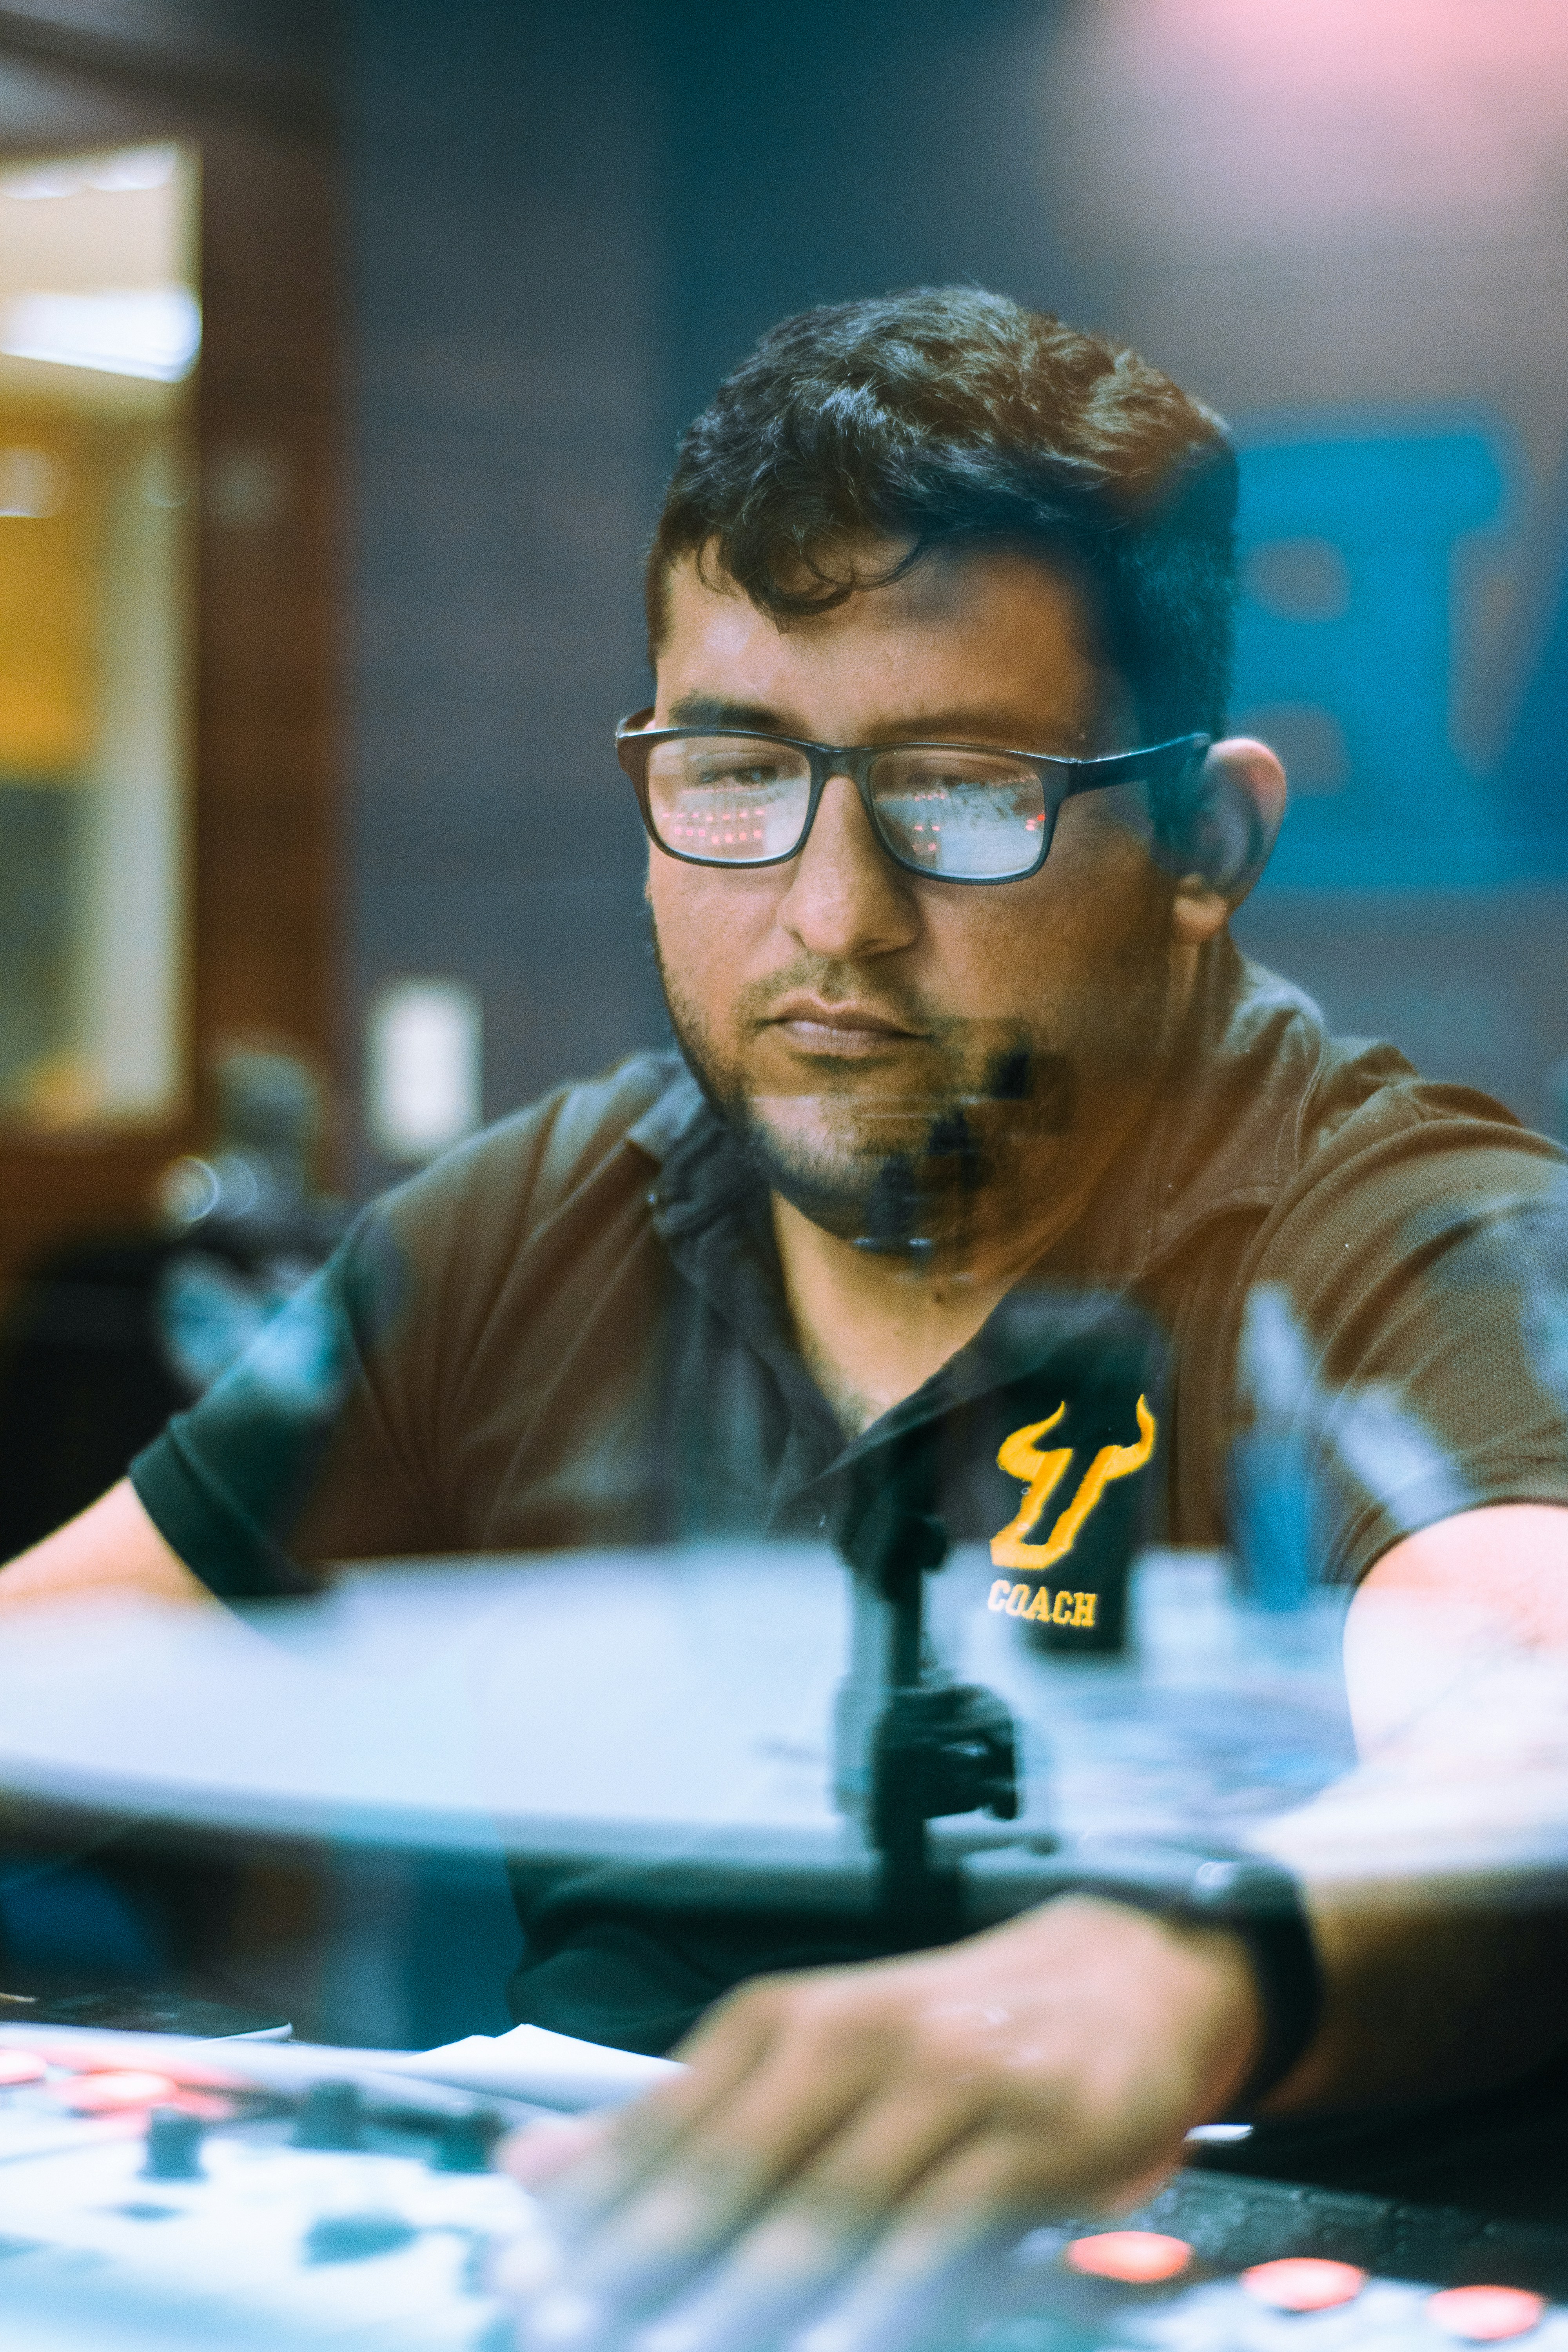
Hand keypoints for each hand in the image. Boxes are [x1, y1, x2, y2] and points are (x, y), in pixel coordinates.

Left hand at [499, 1895, 1260, 2351]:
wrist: (1121, 1974)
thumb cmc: (941, 2036)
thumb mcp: (803, 2052)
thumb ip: (676, 2115)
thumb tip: (529, 2168)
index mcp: (782, 2019)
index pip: (664, 2125)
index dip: (590, 2213)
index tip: (519, 2285)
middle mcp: (851, 2038)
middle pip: (730, 2170)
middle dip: (642, 2266)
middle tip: (563, 2332)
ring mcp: (946, 2084)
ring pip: (826, 2209)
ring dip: (742, 2300)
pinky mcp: (1029, 2134)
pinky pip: (936, 2232)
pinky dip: (878, 2301)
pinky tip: (823, 2350)